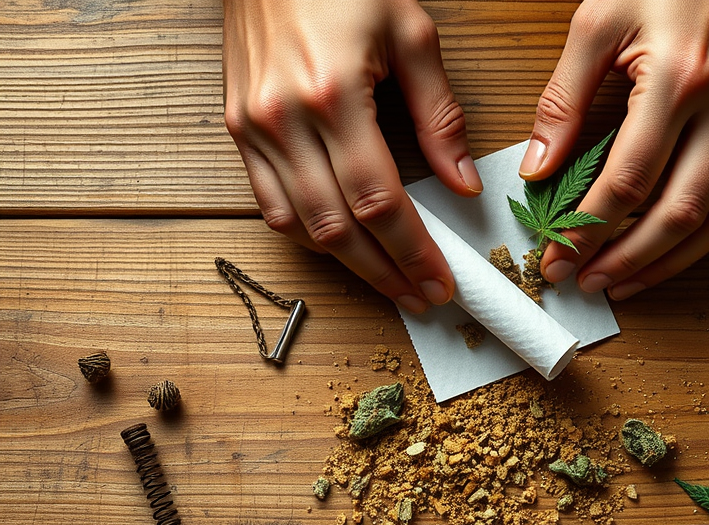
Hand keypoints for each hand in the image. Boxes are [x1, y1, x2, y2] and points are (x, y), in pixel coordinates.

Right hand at [223, 0, 482, 312]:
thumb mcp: (410, 34)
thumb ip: (439, 115)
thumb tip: (462, 183)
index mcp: (332, 95)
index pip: (381, 200)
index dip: (414, 251)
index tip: (442, 281)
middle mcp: (284, 120)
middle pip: (340, 227)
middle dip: (387, 272)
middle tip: (423, 297)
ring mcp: (253, 127)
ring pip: (301, 225)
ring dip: (348, 265)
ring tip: (389, 284)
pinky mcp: (237, 126)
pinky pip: (269, 202)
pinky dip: (306, 233)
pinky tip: (340, 248)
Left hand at [519, 0, 708, 299]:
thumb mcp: (598, 23)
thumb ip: (565, 100)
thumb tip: (539, 170)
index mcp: (680, 82)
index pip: (629, 181)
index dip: (587, 229)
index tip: (555, 255)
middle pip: (676, 214)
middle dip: (623, 259)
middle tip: (581, 281)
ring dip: (665, 264)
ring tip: (620, 284)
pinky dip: (699, 241)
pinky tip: (664, 255)